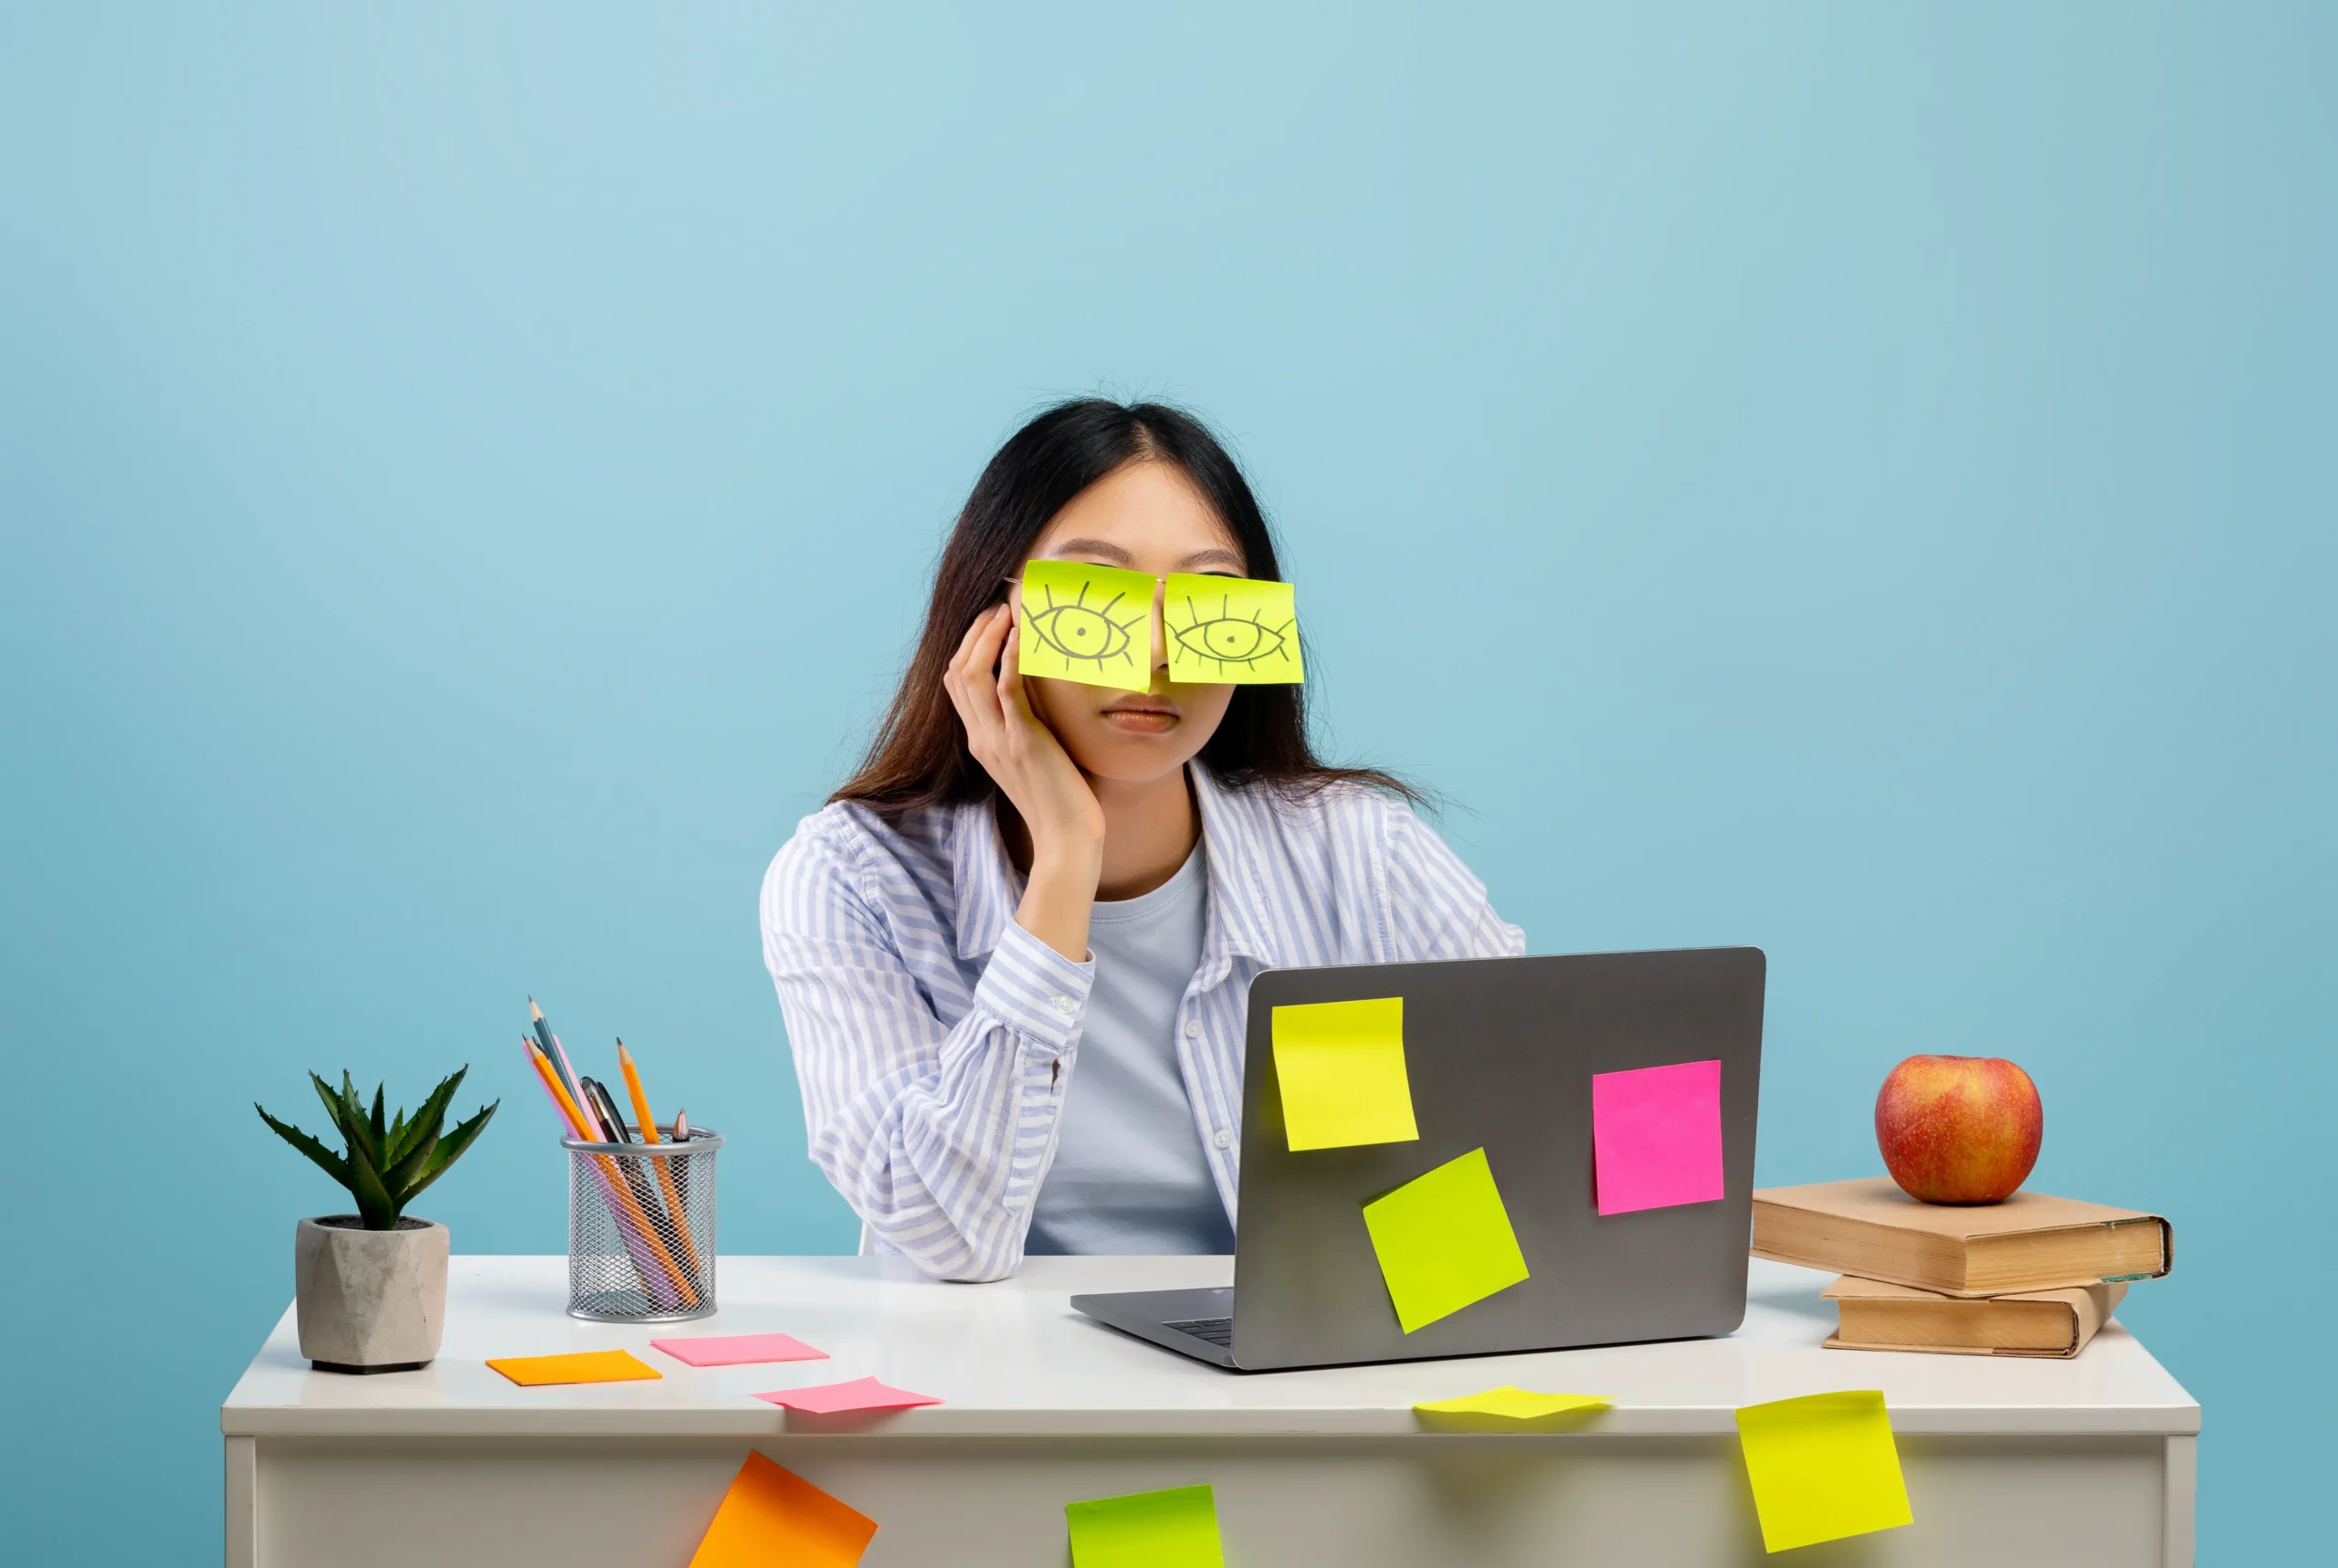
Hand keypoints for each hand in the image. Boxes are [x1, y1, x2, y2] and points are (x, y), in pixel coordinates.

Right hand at [942, 604, 1102, 958]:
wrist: (1066, 839)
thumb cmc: (1060, 800)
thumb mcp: (1034, 755)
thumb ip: (1027, 724)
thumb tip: (1038, 691)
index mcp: (981, 741)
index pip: (957, 684)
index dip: (968, 647)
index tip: (990, 622)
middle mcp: (981, 738)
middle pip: (957, 673)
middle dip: (974, 634)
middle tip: (997, 607)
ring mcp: (999, 740)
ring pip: (973, 676)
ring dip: (988, 637)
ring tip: (1007, 612)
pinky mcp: (1023, 743)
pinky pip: (1006, 691)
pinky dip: (1010, 659)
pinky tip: (1021, 636)